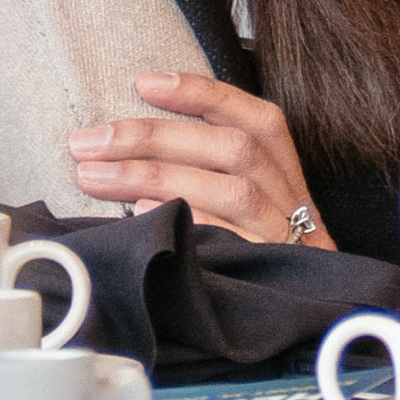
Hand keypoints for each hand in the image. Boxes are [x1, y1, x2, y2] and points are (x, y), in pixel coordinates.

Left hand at [67, 73, 334, 248]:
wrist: (309, 317)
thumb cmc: (261, 252)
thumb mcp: (254, 205)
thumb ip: (212, 173)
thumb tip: (132, 147)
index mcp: (286, 172)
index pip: (256, 119)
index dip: (203, 96)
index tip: (145, 82)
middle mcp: (290, 199)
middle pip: (234, 149)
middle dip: (157, 137)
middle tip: (89, 141)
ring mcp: (284, 238)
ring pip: (231, 192)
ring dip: (158, 177)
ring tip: (94, 176)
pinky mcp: (272, 274)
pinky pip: (232, 245)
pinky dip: (191, 224)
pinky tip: (144, 215)